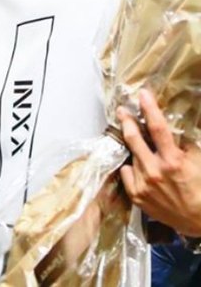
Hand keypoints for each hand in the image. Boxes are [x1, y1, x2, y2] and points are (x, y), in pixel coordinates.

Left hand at [118, 89, 200, 236]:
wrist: (200, 220)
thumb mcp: (198, 160)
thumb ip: (185, 143)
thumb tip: (173, 125)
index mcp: (173, 161)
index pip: (157, 128)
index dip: (149, 108)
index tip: (142, 94)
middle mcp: (154, 171)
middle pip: (133, 139)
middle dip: (127, 121)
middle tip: (122, 111)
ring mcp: (143, 185)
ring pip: (132, 156)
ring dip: (135, 149)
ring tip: (141, 146)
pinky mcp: (136, 196)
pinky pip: (127, 172)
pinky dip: (132, 168)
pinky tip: (141, 168)